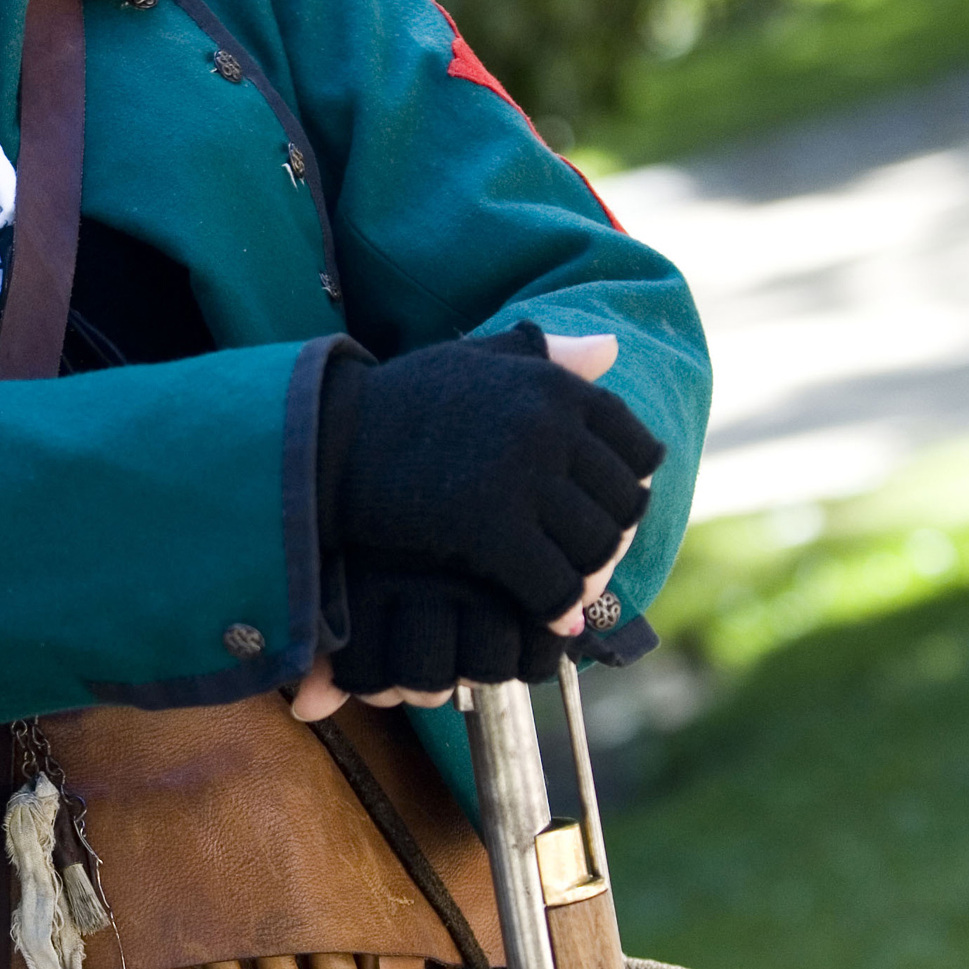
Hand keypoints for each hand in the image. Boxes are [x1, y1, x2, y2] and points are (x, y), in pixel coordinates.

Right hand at [317, 323, 661, 620]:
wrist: (331, 441)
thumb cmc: (401, 403)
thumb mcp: (475, 361)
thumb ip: (543, 356)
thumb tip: (611, 348)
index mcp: (553, 385)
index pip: (636, 446)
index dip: (628, 486)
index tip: (606, 511)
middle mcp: (548, 424)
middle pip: (623, 503)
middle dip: (611, 539)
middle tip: (589, 564)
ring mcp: (522, 475)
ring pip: (595, 547)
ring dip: (587, 578)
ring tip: (569, 591)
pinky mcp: (491, 527)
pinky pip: (553, 583)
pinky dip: (557, 608)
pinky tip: (548, 620)